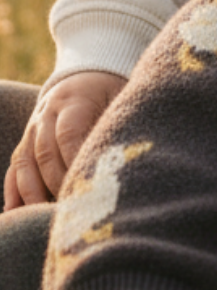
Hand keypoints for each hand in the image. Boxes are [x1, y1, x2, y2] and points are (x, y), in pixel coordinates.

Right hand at [4, 71, 127, 209]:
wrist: (88, 71)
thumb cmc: (113, 89)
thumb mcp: (120, 95)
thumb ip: (120, 121)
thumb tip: (130, 155)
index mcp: (73, 100)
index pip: (70, 133)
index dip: (76, 160)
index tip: (89, 185)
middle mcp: (47, 114)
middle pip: (45, 152)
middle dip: (57, 183)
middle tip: (74, 208)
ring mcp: (33, 128)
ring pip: (26, 163)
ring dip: (32, 193)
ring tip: (42, 219)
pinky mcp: (26, 142)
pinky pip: (15, 167)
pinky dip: (13, 191)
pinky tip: (13, 215)